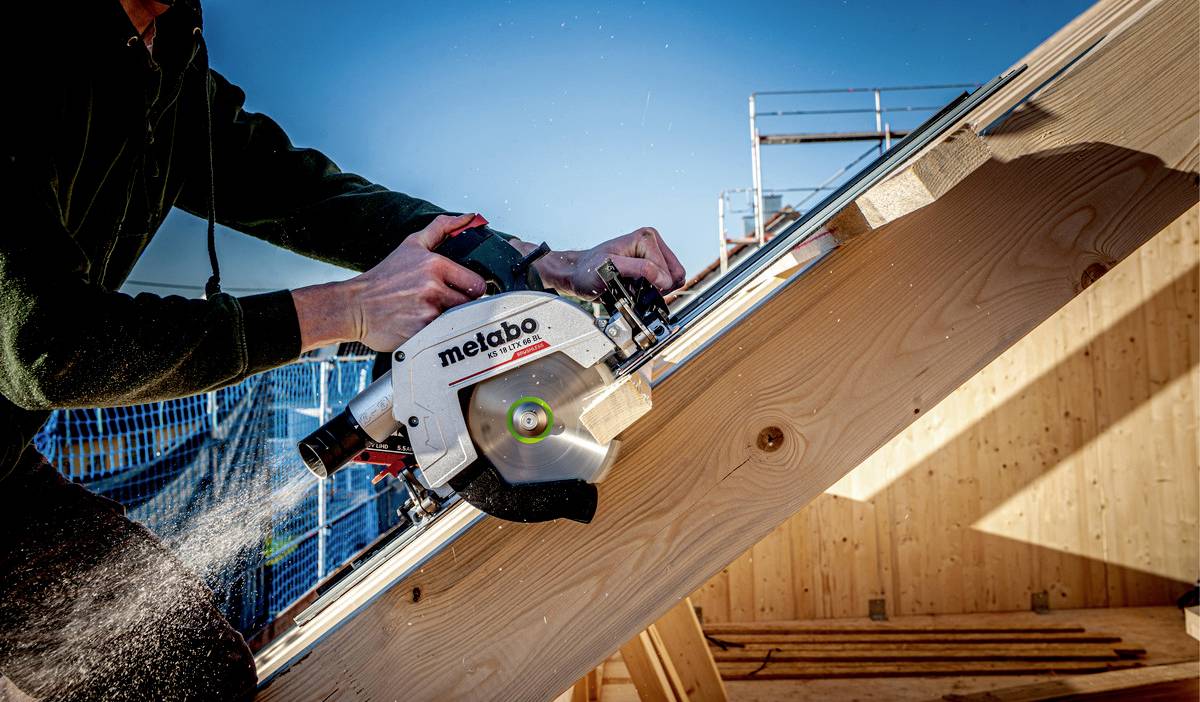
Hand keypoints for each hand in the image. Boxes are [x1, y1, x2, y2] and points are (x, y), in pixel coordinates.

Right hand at [293, 213, 485, 351]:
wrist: (354, 306)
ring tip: (427, 314)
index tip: (460, 291)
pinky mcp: (421, 333)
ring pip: (457, 321)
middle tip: (440, 304)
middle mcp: (432, 288)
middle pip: (469, 304)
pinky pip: (442, 335)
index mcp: (435, 265)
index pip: (476, 283)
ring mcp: (427, 312)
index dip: (470, 289)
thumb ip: (442, 229)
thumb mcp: (412, 245)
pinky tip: (419, 326)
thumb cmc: (383, 278)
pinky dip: (434, 334)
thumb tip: (469, 218)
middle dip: (459, 305)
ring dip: (447, 320)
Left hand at [531, 227, 685, 299]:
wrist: (578, 274)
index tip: (638, 291)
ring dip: (656, 291)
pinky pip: (665, 284)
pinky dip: (654, 292)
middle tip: (636, 290)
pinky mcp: (651, 266)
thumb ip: (640, 270)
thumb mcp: (610, 268)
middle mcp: (652, 243)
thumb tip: (664, 278)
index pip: (665, 269)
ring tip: (634, 289)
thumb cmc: (588, 270)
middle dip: (658, 288)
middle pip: (675, 274)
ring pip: (673, 281)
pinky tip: (637, 290)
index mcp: (645, 238)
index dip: (656, 285)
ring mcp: (653, 255)